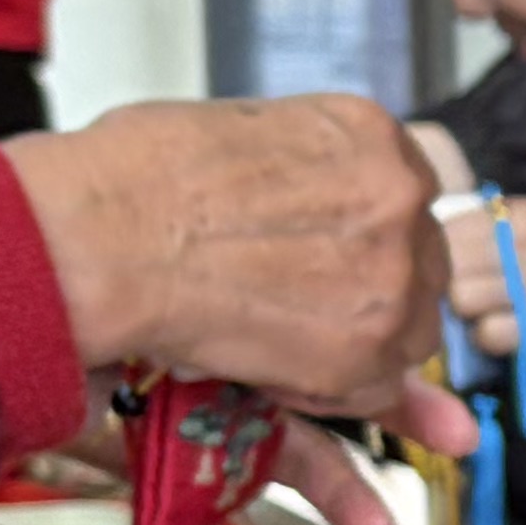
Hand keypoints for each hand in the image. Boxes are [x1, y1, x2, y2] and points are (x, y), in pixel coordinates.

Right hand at [4, 96, 472, 453]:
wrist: (102, 236)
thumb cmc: (136, 180)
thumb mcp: (244, 139)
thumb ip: (307, 175)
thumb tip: (320, 220)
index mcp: (372, 133)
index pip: (409, 199)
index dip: (370, 242)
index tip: (335, 262)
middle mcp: (400, 195)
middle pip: (423, 267)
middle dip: (371, 296)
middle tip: (297, 309)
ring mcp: (395, 272)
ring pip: (409, 334)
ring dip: (354, 348)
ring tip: (271, 337)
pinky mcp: (369, 346)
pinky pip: (374, 388)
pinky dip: (326, 392)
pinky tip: (266, 363)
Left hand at [448, 195, 525, 356]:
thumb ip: (504, 225)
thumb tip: (461, 239)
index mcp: (516, 216)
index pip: (446, 227)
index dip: (438, 250)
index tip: (448, 265)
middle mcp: (516, 246)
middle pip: (445, 264)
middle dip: (445, 283)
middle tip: (465, 297)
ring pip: (460, 301)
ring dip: (465, 314)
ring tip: (486, 316)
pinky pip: (489, 336)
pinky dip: (490, 340)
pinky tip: (508, 335)